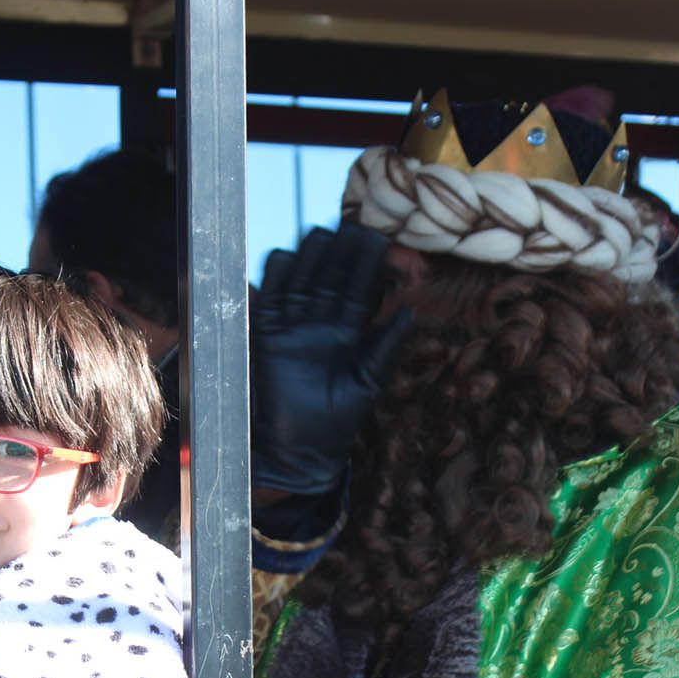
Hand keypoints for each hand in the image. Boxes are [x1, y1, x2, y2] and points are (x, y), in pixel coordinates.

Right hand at [251, 223, 411, 495]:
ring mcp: (295, 324)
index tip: (385, 242)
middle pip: (332, 271)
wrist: (298, 448)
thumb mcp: (368, 382)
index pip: (362, 285)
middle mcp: (323, 320)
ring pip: (303, 275)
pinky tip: (290, 257)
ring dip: (314, 254)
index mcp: (351, 329)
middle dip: (343, 250)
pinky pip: (272, 293)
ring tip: (327, 235)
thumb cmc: (338, 421)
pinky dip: (278, 274)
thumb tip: (411, 311)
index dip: (372, 264)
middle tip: (355, 228)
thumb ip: (385, 347)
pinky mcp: (268, 332)